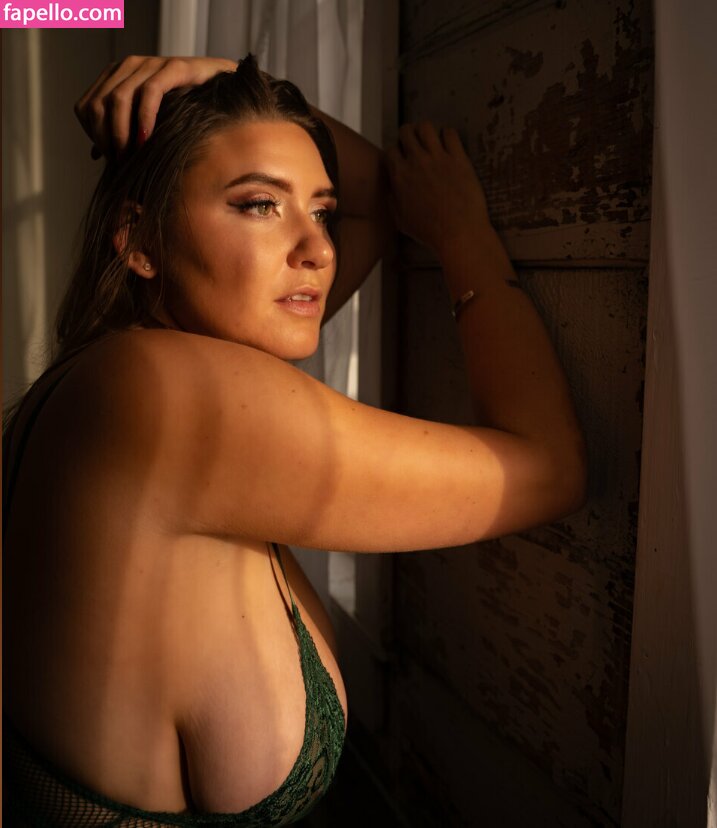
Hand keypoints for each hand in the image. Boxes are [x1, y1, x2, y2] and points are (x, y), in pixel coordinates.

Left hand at [74, 55, 236, 157]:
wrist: (227, 91)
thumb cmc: (187, 111)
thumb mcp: (150, 124)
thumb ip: (122, 133)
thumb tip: (96, 155)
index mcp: (116, 77)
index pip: (86, 107)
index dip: (93, 136)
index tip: (111, 160)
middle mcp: (129, 66)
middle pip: (98, 104)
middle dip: (107, 138)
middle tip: (122, 164)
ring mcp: (152, 64)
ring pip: (119, 98)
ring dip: (122, 133)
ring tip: (133, 157)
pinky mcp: (176, 67)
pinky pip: (151, 91)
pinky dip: (145, 118)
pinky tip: (147, 140)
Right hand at [385, 122, 490, 256]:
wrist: (458, 232)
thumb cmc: (428, 231)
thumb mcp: (400, 220)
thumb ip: (393, 199)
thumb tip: (393, 187)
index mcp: (399, 175)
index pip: (390, 149)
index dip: (395, 152)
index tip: (401, 158)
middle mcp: (416, 160)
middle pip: (406, 131)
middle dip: (409, 136)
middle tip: (416, 146)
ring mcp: (438, 157)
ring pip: (426, 126)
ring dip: (426, 132)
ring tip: (431, 142)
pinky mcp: (458, 158)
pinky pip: (450, 133)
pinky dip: (448, 135)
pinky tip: (449, 145)